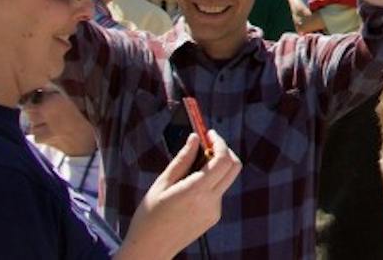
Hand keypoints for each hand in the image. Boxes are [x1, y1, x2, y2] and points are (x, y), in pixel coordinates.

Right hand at [124, 129, 240, 256]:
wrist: (150, 250)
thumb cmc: (149, 217)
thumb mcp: (161, 184)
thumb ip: (182, 160)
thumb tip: (195, 138)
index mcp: (196, 192)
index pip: (223, 160)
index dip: (220, 143)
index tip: (209, 134)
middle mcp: (210, 202)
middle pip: (234, 167)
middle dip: (225, 151)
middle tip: (208, 145)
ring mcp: (214, 211)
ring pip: (226, 179)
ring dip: (216, 168)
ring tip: (191, 169)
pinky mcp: (213, 218)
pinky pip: (218, 193)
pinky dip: (210, 183)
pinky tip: (189, 189)